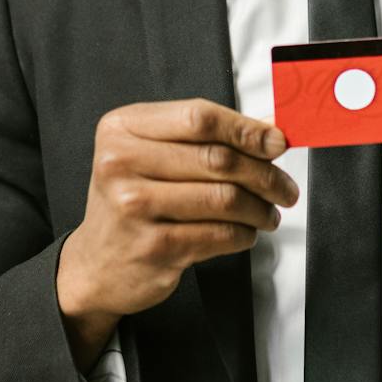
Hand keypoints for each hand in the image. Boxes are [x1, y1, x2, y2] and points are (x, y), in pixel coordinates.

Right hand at [58, 98, 298, 362]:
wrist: (98, 264)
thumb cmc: (133, 200)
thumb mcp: (150, 154)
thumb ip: (201, 138)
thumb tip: (268, 130)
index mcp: (122, 128)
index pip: (199, 117)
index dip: (247, 129)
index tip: (277, 142)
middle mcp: (121, 163)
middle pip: (217, 159)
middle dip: (264, 174)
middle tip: (284, 187)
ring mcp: (134, 207)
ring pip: (224, 199)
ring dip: (259, 207)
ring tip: (268, 213)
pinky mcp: (153, 247)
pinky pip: (219, 234)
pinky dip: (243, 234)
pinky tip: (245, 232)